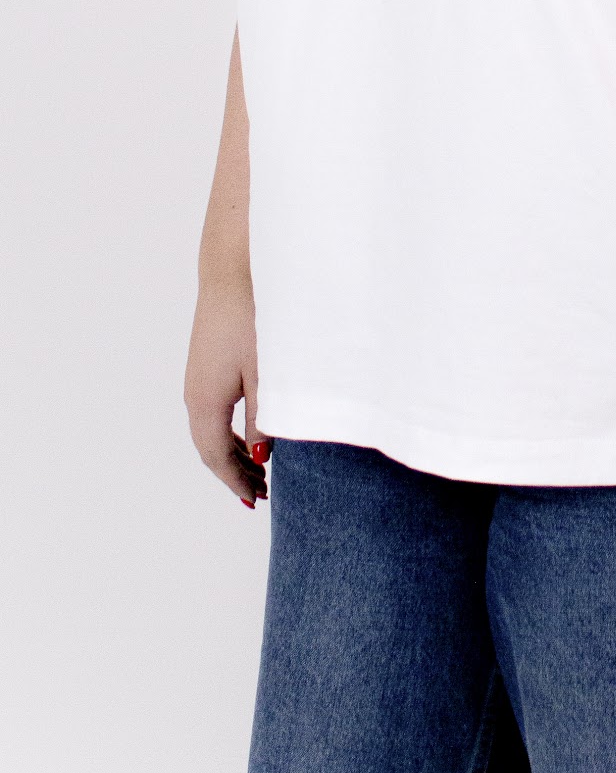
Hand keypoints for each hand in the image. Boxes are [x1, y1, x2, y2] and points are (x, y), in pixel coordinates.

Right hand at [184, 271, 266, 506]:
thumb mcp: (266, 372)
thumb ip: (264, 417)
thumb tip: (262, 456)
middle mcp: (194, 394)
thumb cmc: (253, 318)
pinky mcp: (205, 365)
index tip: (254, 501)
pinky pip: (212, 412)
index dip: (235, 481)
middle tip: (259, 494)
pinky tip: (249, 432)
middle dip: (234, 473)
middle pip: (210, 448)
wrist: (232, 271)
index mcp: (205, 402)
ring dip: (232, 452)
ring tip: (258, 470)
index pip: (216, 456)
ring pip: (210, 430)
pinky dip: (229, 431)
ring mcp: (196, 379)